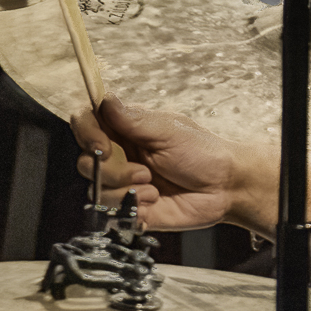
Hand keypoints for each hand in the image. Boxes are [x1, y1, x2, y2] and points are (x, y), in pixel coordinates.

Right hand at [71, 96, 243, 230]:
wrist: (224, 187)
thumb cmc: (203, 153)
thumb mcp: (168, 131)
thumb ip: (132, 120)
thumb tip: (105, 100)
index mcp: (125, 129)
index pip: (86, 122)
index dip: (86, 133)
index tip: (102, 144)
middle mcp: (120, 155)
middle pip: (85, 160)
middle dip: (111, 168)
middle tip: (143, 169)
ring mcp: (123, 182)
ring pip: (96, 187)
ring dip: (125, 187)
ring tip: (152, 183)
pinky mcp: (129, 208)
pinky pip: (111, 210)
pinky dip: (132, 205)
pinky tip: (154, 199)